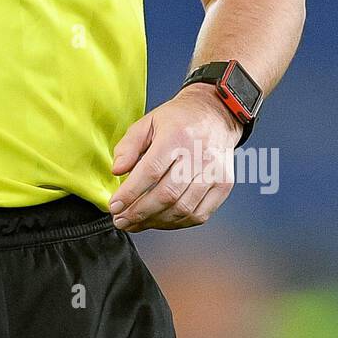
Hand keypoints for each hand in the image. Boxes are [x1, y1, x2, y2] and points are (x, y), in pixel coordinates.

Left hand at [108, 83, 242, 231]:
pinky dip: (177, 223)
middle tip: (121, 219)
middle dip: (139, 212)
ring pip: (183, 209)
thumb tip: (117, 171)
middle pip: (167, 195)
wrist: (215, 114)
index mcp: (177, 136)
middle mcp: (199, 156)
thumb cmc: (178, 119)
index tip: (114, 206)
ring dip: (155, 221)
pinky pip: (199, 215)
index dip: (130, 193)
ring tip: (135, 223)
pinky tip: (159, 220)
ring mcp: (215, 172)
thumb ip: (129, 146)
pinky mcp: (224, 185)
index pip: (151, 171)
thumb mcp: (147, 122)